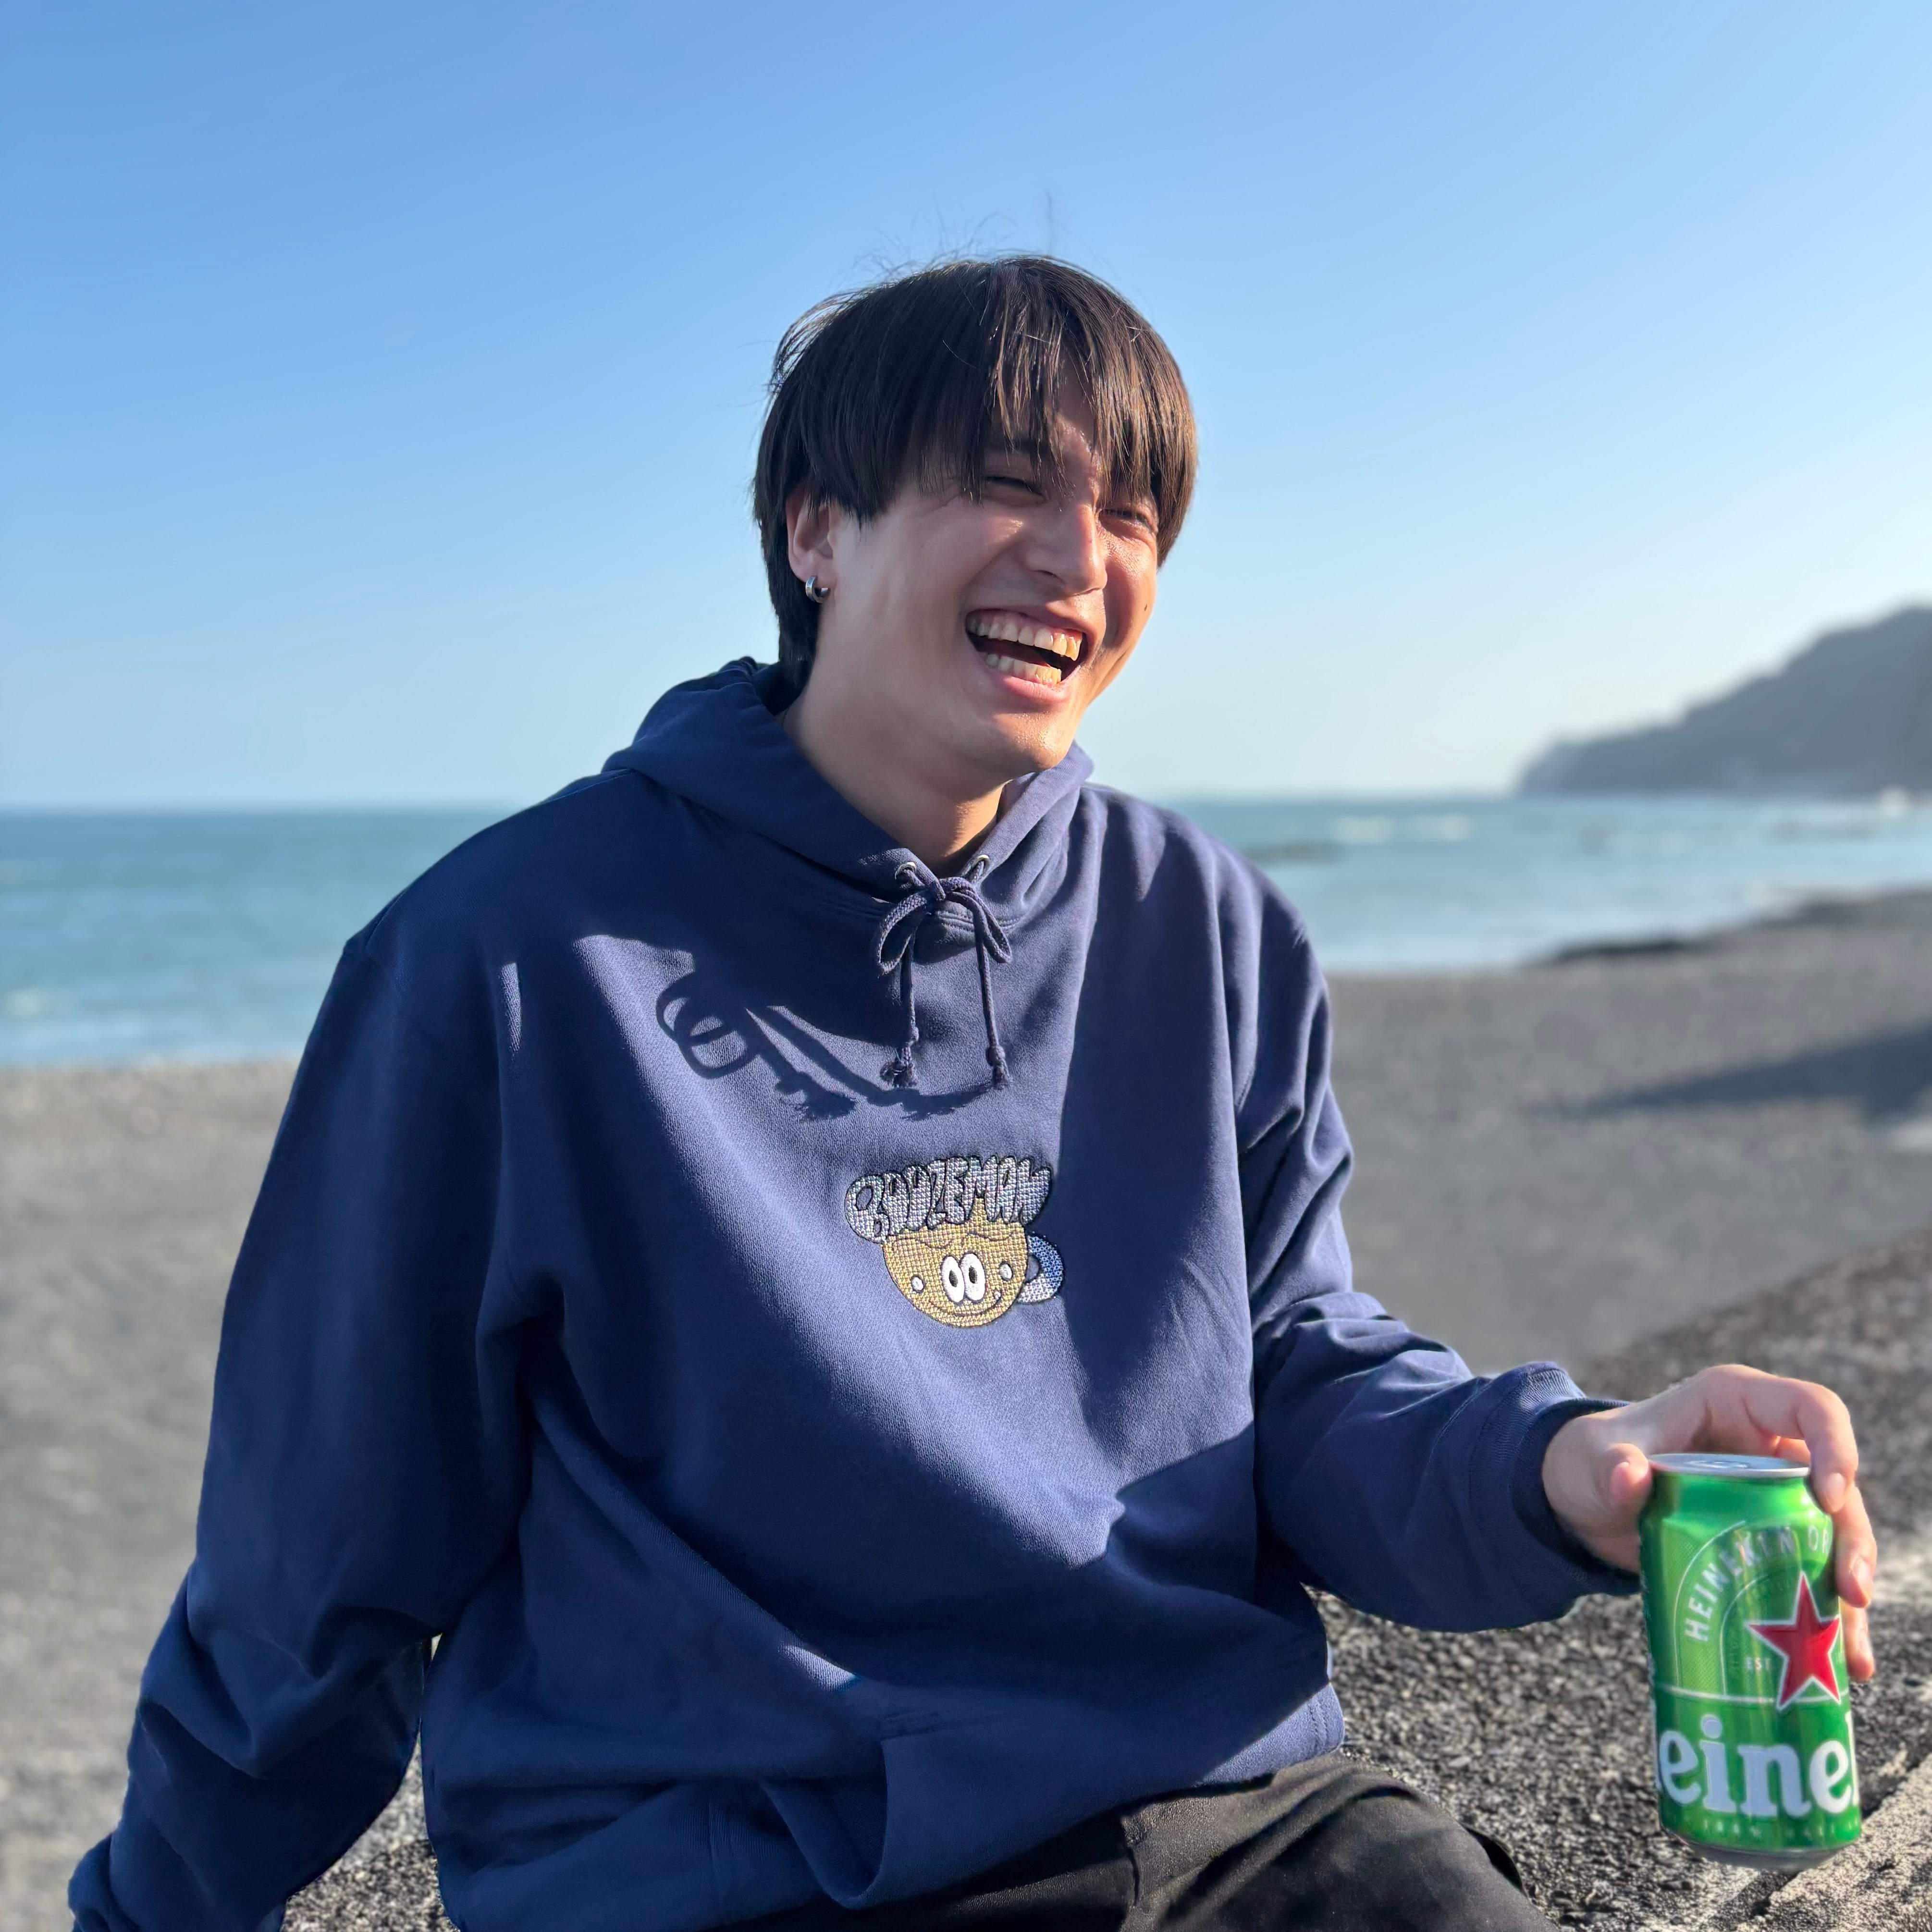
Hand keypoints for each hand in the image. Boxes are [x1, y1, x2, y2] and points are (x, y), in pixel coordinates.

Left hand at [1542, 1364, 1875, 1680]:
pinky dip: (1827, 1617)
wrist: (1582, 1502)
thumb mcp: (1595, 1459)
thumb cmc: (1592, 1458)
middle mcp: (1768, 1446)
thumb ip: (1611, 1466)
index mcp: (1737, 1402)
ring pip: (1834, 1538)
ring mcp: (1774, 1495)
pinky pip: (1811, 1574)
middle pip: (1836, 1487)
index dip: (1835, 1447)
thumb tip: (1628, 1476)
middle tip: (1852, 1592)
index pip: (1812, 1408)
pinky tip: (1842, 1665)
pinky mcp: (1770, 1540)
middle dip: (1852, 1541)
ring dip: (1848, 1594)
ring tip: (1852, 1654)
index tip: (1828, 1499)